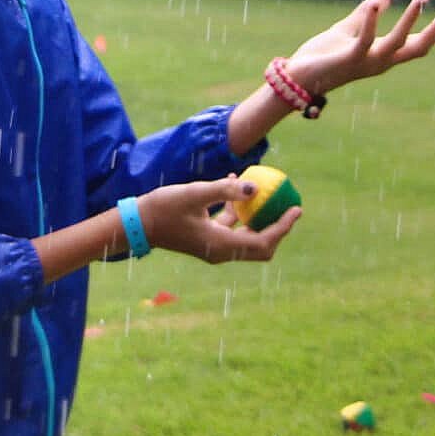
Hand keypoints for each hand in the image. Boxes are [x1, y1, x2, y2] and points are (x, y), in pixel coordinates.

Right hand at [139, 174, 300, 264]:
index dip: (283, 227)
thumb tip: (254, 187)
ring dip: (258, 217)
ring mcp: (213, 246)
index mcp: (221, 244)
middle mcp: (221, 251)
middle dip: (277, 227)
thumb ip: (223, 189)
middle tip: (290, 206)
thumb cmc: (163, 208)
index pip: (263, 241)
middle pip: (260, 246)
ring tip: (267, 192)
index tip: (296, 209)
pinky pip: (230, 227)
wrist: (137, 223)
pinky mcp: (206, 238)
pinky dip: (238, 211)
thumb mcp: (194, 193)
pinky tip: (234, 184)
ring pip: (246, 236)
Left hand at [286, 0, 434, 94]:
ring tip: (421, 0)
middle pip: (418, 48)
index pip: (417, 42)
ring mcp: (367, 62)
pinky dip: (372, 22)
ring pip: (397, 43)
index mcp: (383, 55)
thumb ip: (364, 15)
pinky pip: (366, 40)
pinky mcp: (349, 59)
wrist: (297, 76)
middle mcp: (380, 62)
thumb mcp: (347, 30)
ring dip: (410, 22)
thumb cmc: (322, 56)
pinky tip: (378, 3)